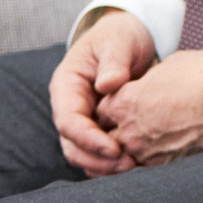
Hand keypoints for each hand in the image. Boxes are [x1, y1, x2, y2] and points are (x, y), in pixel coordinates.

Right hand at [48, 11, 155, 176]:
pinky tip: (135, 164)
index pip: (68, 121)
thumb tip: (107, 85)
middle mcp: (70, 105)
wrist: (130, 36)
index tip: (114, 148)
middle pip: (72, 144)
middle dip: (96, 158)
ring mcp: (84, 118)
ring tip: (133, 166)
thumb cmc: (121, 35)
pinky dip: (112, 161)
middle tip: (127, 164)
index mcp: (67, 85)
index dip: (88, 139)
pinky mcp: (100, 126)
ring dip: (104, 165)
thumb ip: (113, 62)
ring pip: (84, 153)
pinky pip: (99, 150)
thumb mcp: (118, 41)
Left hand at [96, 48, 202, 167]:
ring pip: (120, 156)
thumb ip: (145, 82)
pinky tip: (153, 151)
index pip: (100, 110)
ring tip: (138, 142)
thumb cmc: (199, 75)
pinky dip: (144, 159)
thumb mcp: (165, 67)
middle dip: (112, 130)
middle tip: (125, 125)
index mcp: (124, 102)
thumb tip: (146, 87)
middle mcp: (128, 129)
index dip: (110, 107)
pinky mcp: (163, 163)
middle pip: (105, 136)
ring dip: (125, 149)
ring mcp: (144, 150)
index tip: (119, 106)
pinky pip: (142, 165)